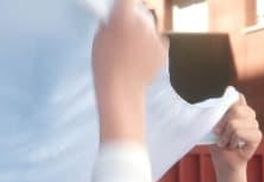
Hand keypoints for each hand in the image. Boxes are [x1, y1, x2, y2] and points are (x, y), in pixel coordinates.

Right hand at [91, 0, 163, 140]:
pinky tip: (140, 61)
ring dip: (143, 34)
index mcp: (124, 16)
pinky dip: (151, 48)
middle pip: (141, 12)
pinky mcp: (165, 47)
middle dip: (135, 19)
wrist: (121, 91)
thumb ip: (110, 23)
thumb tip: (117, 16)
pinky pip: (157, 42)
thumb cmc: (105, 66)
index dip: (125, 3)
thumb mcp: (99, 40)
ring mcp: (157, 34)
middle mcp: (144, 21)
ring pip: (151, 27)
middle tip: (123, 35)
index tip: (124, 7)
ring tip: (131, 53)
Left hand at [209, 95, 260, 172]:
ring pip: (234, 124)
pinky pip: (239, 132)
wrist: (224, 163)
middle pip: (235, 109)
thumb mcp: (214, 126)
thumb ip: (220, 111)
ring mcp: (255, 125)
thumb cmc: (218, 145)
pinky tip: (233, 146)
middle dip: (222, 125)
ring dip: (225, 137)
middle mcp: (250, 115)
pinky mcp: (257, 136)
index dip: (227, 105)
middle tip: (220, 135)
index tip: (219, 120)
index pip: (237, 97)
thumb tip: (228, 91)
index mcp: (241, 110)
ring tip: (227, 142)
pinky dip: (232, 141)